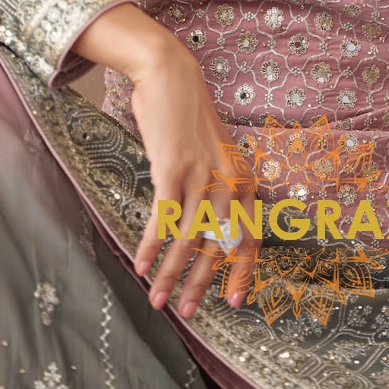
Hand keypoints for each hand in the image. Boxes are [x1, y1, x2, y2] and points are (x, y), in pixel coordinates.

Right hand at [74, 4, 258, 316]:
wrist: (171, 76)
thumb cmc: (190, 117)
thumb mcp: (217, 152)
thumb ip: (219, 187)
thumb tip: (213, 227)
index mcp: (245, 178)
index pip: (248, 236)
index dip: (241, 272)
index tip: (233, 302)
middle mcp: (229, 180)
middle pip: (217, 245)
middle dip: (201, 283)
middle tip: (188, 312)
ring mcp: (201, 175)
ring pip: (187, 239)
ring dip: (169, 273)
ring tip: (156, 299)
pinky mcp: (172, 169)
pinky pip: (162, 218)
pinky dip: (150, 245)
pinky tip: (140, 264)